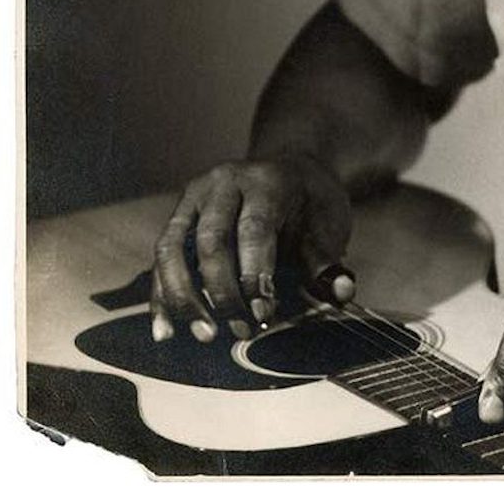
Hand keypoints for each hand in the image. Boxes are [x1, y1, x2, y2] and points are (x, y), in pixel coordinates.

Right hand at [151, 154, 352, 344]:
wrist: (291, 168)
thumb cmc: (310, 203)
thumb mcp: (327, 224)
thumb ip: (328, 262)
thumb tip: (342, 292)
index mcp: (267, 180)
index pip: (254, 230)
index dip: (255, 276)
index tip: (264, 316)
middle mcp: (225, 181)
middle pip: (211, 239)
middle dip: (222, 291)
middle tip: (240, 332)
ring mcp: (196, 195)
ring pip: (173, 247)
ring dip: (183, 296)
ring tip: (204, 335)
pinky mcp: (178, 214)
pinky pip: (161, 256)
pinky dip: (161, 294)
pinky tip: (165, 331)